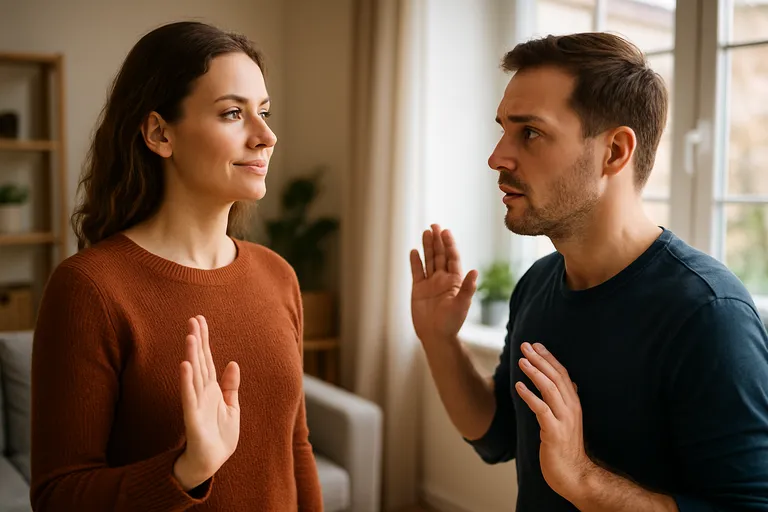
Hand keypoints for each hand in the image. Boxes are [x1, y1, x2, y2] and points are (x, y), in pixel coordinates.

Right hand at [173, 316, 240, 490]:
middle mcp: (202, 392)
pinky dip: (187, 381)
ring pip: (194, 375)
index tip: (200, 320)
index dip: (204, 340)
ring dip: (191, 355)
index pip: (207, 359)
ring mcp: (196, 403)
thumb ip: (231, 386)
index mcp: (212, 389)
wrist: (212, 461)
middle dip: (197, 340)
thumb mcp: (232, 407)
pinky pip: (189, 397)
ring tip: (190, 336)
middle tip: (193, 319)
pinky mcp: (193, 418)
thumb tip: (233, 363)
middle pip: (199, 361)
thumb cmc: (220, 435)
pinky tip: (184, 365)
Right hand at [410, 224, 477, 343]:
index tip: (445, 232)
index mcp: (455, 281)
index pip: (452, 258)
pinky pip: (416, 272)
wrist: (435, 336)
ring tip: (426, 232)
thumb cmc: (452, 322)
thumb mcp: (461, 304)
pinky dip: (415, 261)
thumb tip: (475, 271)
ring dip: (427, 247)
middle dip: (437, 241)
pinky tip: (414, 251)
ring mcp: (430, 283)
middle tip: (435, 225)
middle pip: (440, 255)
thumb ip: (468, 287)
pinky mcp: (418, 289)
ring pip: (428, 260)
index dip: (449, 245)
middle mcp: (442, 279)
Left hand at [515, 342, 594, 499]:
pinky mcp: (554, 432)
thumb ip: (566, 401)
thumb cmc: (567, 447)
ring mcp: (564, 420)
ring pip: (550, 389)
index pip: (563, 374)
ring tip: (522, 361)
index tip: (536, 345)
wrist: (573, 474)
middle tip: (525, 345)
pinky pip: (542, 409)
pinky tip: (519, 386)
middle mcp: (571, 408)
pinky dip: (530, 396)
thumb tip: (569, 384)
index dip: (549, 358)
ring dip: (535, 373)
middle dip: (540, 359)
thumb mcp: (568, 420)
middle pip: (556, 377)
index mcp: (574, 403)